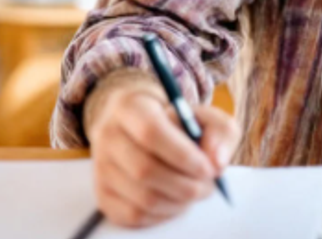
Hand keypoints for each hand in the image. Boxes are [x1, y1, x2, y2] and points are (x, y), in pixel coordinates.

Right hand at [88, 84, 240, 227]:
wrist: (140, 129)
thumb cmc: (177, 123)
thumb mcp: (203, 115)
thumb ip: (220, 131)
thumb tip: (216, 162)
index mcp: (130, 106)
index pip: (151, 132)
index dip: (182, 155)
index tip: (208, 168)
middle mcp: (108, 135)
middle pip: (145, 170)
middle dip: (186, 185)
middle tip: (209, 186)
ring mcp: (101, 167)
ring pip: (142, 198)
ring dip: (178, 202)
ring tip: (195, 192)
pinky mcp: (103, 194)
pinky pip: (133, 215)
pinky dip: (162, 215)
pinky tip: (176, 201)